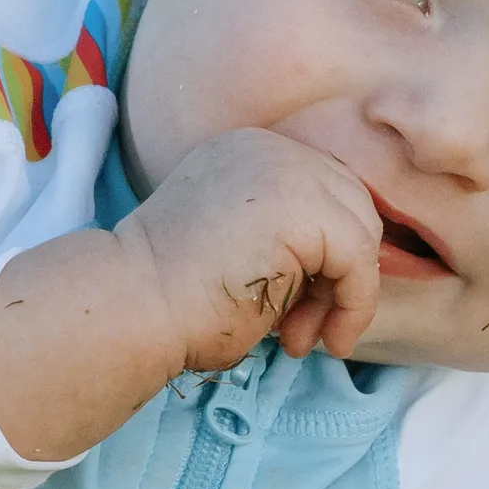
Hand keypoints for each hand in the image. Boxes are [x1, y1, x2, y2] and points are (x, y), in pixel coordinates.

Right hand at [116, 126, 384, 373]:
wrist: (128, 307)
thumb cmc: (166, 302)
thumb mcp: (234, 250)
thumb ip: (282, 240)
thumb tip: (341, 269)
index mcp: (245, 152)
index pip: (321, 194)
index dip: (324, 256)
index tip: (298, 311)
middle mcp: (268, 147)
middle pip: (349, 206)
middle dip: (339, 276)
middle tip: (303, 331)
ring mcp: (286, 167)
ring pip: (360, 231)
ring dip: (344, 296)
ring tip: (303, 341)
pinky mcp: (303, 205)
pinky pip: (360, 258)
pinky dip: (353, 305)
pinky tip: (323, 340)